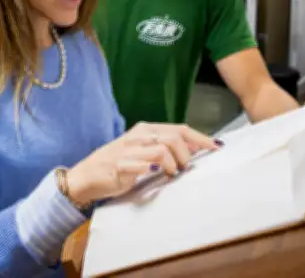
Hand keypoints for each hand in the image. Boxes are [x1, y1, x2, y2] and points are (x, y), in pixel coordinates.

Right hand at [65, 122, 221, 206]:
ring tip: (170, 173)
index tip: (217, 148)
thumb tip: (196, 149)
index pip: (180, 129)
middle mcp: (139, 136)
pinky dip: (151, 168)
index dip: (200, 138)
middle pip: (174, 137)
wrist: (87, 175)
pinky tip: (155, 172)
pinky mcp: (119, 165)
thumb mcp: (144, 152)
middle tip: (184, 168)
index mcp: (146, 130)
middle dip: (186, 154)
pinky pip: (140, 164)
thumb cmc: (120, 164)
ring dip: (172, 163)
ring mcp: (128, 150)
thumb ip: (167, 148)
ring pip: (162, 150)